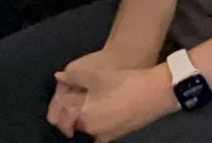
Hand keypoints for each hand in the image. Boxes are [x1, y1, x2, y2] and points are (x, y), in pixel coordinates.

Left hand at [51, 60, 177, 140]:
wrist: (154, 93)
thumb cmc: (123, 81)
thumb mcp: (96, 75)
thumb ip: (73, 77)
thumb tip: (57, 77)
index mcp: (83, 113)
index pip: (61, 111)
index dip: (57, 104)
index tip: (58, 98)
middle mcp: (91, 128)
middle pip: (72, 123)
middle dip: (68, 114)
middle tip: (70, 102)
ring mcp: (105, 135)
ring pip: (86, 129)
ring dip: (82, 120)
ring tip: (86, 105)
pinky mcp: (117, 136)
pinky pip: (99, 135)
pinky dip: (96, 128)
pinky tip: (100, 116)